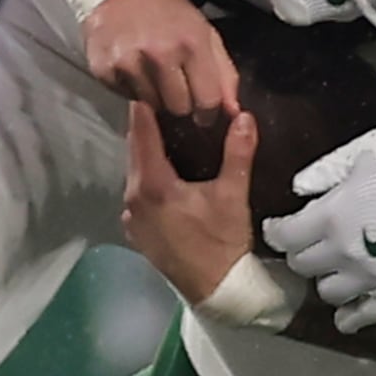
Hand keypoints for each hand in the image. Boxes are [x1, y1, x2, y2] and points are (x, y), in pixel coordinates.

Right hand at [84, 0, 238, 123]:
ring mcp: (129, 62)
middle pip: (179, 108)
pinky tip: (133, 66)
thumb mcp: (205, 32)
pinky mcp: (104, 69)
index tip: (204, 111)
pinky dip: (132, 88)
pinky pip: (126, 97)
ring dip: (155, 95)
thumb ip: (224, 73)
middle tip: (175, 84)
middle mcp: (160, 54)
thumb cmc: (166, 9)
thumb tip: (233, 110)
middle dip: (181, 103)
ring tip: (153, 71)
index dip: (209, 112)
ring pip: (151, 106)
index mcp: (191, 43)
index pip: (208, 101)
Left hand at [119, 103, 260, 304]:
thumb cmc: (223, 243)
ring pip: (135, 172)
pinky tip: (166, 172)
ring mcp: (131, 218)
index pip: (141, 132)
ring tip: (166, 131)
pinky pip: (137, 193)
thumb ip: (237, 152)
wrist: (216, 292)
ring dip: (147, 152)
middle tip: (162, 100)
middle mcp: (132, 198)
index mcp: (152, 185)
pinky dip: (147, 177)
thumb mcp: (234, 195)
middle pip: (135, 150)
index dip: (144, 106)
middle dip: (146, 126)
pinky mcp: (136, 231)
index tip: (150, 84)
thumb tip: (244, 115)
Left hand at [265, 126, 375, 332]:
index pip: (285, 237)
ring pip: (327, 293)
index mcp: (331, 216)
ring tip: (336, 266)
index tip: (280, 227)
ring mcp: (369, 278)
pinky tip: (347, 310)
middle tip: (311, 242)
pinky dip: (350, 316)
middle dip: (302, 252)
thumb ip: (323, 170)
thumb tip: (297, 189)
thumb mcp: (364, 150)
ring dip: (327, 279)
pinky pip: (362, 316)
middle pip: (302, 266)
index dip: (279, 231)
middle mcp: (343, 253)